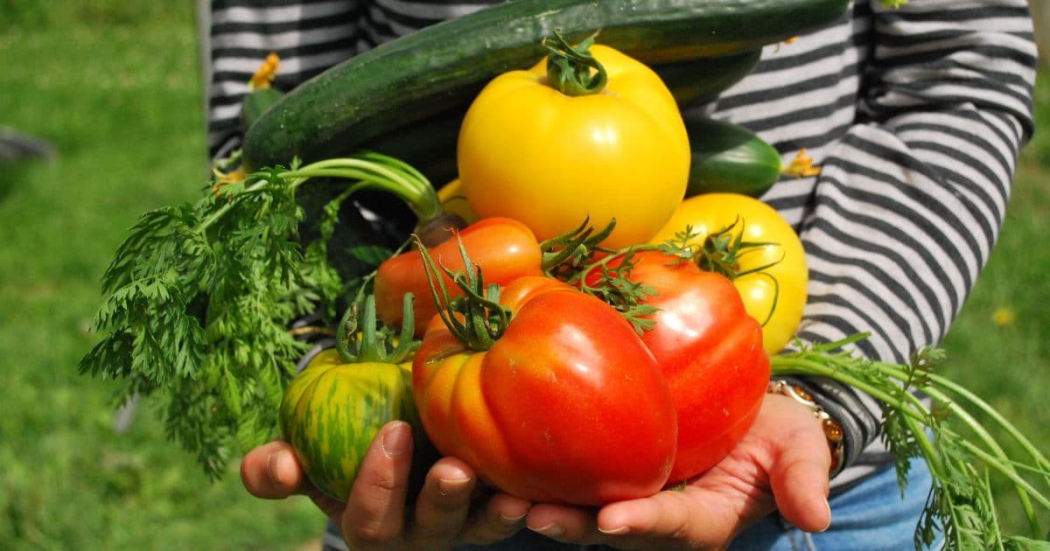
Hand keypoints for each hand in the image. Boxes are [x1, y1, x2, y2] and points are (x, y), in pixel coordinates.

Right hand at [240, 421, 530, 549]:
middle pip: (432, 530)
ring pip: (479, 528)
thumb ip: (278, 468)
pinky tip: (541, 485)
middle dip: (441, 501)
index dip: (378, 482)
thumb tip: (277, 465)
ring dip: (494, 513)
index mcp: (372, 523)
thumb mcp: (308, 461)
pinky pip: (517, 513)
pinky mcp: (498, 509)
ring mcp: (462, 526)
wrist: (397, 442)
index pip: (370, 518)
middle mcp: (419, 534)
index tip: (392, 430)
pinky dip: (531, 502)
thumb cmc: (345, 452)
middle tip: (454, 469)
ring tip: (511, 495)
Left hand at [522, 394, 832, 549]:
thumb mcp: (799, 449)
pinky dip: (542, 471)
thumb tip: (817, 517)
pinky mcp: (609, 469)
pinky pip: (575, 474)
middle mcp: (658, 516)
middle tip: (533, 516)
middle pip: (611, 528)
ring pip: (582, 507)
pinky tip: (503, 457)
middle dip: (574, 526)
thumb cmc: (777, 431)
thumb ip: (802, 479)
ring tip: (503, 496)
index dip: (644, 524)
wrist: (750, 412)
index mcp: (704, 518)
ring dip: (545, 505)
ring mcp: (631, 495)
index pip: (673, 526)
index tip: (613, 521)